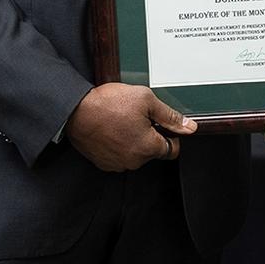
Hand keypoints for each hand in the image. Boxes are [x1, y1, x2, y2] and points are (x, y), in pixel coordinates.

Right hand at [65, 83, 195, 171]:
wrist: (75, 110)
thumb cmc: (108, 104)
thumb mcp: (146, 100)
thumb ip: (170, 116)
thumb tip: (189, 127)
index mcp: (148, 147)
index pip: (172, 150)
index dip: (170, 135)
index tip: (162, 124)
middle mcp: (134, 161)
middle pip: (153, 151)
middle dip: (150, 135)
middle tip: (138, 116)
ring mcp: (117, 164)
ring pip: (136, 154)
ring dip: (134, 140)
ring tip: (122, 121)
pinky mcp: (104, 163)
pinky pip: (119, 156)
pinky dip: (119, 145)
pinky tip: (112, 129)